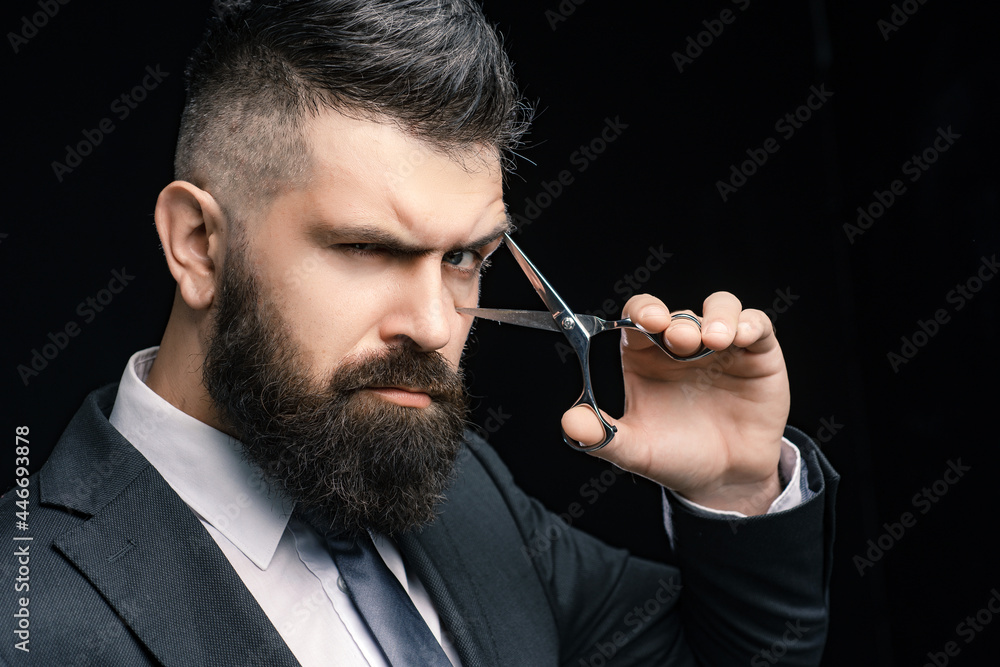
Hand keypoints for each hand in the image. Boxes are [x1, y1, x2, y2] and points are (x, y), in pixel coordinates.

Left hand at [561, 292, 788, 514]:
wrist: (726, 481)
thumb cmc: (677, 458)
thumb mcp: (636, 451)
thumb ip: (602, 437)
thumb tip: (571, 422)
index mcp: (646, 357)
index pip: (639, 316)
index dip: (643, 311)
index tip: (647, 321)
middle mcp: (681, 346)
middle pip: (677, 311)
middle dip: (676, 319)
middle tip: (679, 340)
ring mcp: (720, 346)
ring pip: (719, 306)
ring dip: (716, 316)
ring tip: (714, 341)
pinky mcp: (757, 354)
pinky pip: (755, 324)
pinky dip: (748, 323)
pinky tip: (739, 337)